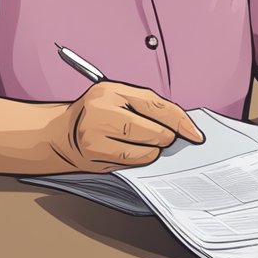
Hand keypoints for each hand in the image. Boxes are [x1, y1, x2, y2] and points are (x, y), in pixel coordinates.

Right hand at [50, 82, 205, 172]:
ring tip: (143, 142)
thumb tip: (182, 125)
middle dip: (165, 137)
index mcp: (110, 92)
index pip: (157, 107)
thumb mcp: (119, 95)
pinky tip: (131, 151)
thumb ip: (150, 104)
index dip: (181, 122)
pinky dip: (140, 160)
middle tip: (161, 136)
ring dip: (153, 151)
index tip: (195, 134)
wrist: (61, 133)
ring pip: (145, 153)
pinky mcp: (94, 161)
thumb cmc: (98, 112)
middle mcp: (100, 114)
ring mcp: (95, 140)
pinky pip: (132, 165)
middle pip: (154, 133)